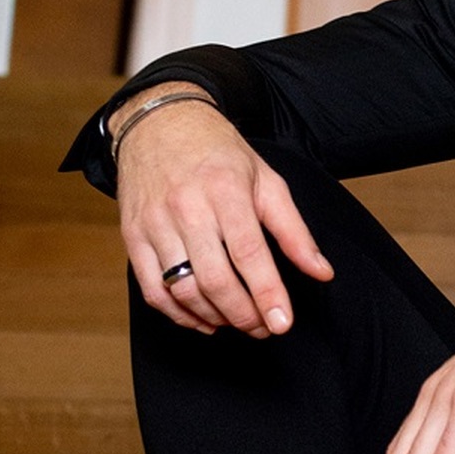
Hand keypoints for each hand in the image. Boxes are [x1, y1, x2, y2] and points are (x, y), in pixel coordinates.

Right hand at [113, 82, 331, 336]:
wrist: (159, 124)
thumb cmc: (219, 154)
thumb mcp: (266, 180)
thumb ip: (294, 230)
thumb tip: (322, 272)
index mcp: (226, 189)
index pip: (249, 253)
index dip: (267, 293)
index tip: (282, 323)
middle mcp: (187, 207)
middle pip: (215, 279)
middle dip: (244, 314)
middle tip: (263, 328)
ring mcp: (155, 223)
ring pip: (182, 289)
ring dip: (214, 317)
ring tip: (238, 322)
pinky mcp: (132, 236)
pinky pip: (152, 290)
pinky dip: (178, 315)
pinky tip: (203, 320)